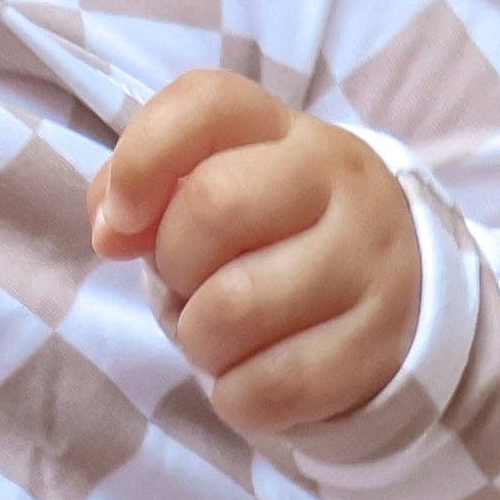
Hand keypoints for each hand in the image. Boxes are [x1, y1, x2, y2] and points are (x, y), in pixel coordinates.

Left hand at [89, 72, 422, 436]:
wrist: (389, 290)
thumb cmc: (269, 234)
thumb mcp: (209, 188)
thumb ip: (142, 188)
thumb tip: (111, 231)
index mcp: (285, 129)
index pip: (206, 103)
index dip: (141, 159)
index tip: (122, 220)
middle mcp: (339, 181)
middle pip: (213, 205)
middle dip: (172, 263)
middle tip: (190, 284)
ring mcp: (370, 262)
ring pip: (234, 310)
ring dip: (199, 339)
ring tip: (222, 333)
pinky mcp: (378, 344)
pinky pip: (271, 387)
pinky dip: (236, 396)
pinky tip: (253, 377)